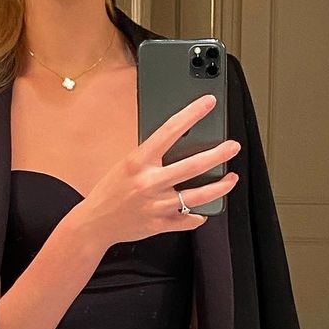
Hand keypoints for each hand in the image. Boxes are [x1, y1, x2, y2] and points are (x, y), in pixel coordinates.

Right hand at [75, 95, 239, 249]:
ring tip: (231, 178)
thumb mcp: (126, 164)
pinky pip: (187, 220)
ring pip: (197, 196)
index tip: (208, 103)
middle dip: (218, 154)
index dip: (192, 114)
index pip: (170, 130)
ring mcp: (156, 205)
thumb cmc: (110, 190)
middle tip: (233, 146)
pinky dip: (197, 215)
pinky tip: (203, 210)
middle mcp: (149, 182)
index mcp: (139, 162)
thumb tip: (179, 142)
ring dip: (219, 187)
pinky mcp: (160, 224)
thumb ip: (151, 156)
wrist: (95, 222)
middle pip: (192, 166)